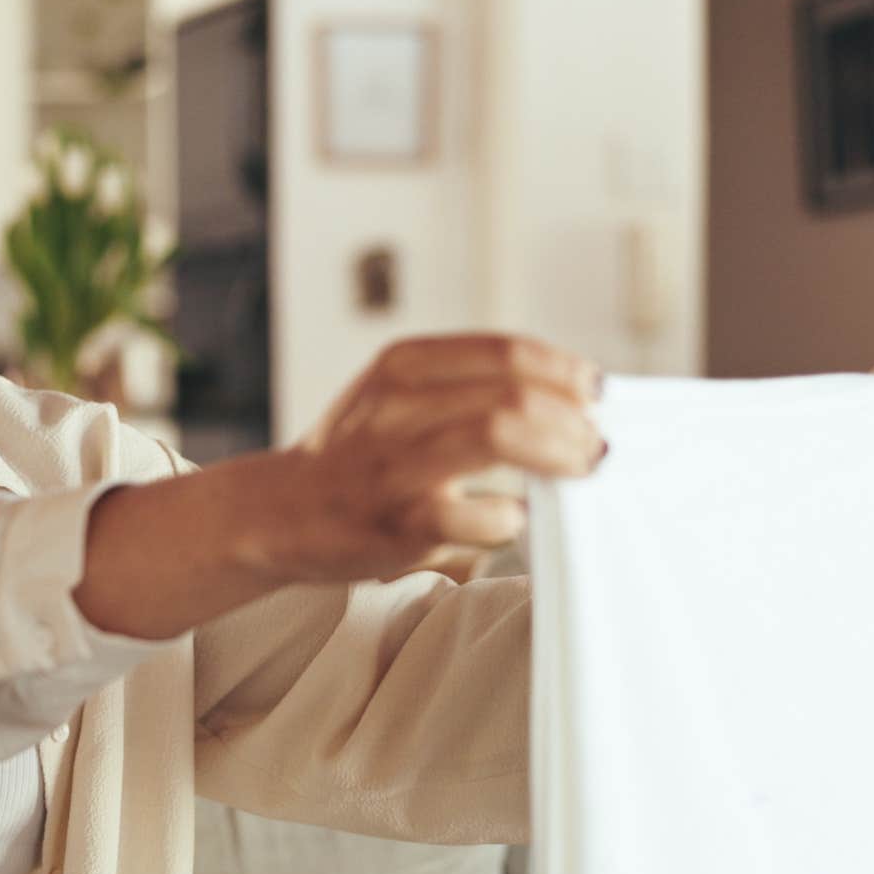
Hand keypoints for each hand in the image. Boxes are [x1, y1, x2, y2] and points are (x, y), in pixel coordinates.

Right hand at [244, 335, 604, 584]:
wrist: (278, 513)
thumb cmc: (352, 457)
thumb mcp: (391, 394)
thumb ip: (462, 384)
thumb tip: (567, 394)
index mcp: (400, 366)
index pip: (505, 351)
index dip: (563, 370)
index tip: (594, 391)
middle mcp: (395, 406)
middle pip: (513, 391)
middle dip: (573, 419)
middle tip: (594, 443)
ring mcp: (396, 464)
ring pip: (501, 434)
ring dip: (559, 454)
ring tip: (578, 470)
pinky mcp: (401, 521)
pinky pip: (482, 513)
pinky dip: (512, 516)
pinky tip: (513, 517)